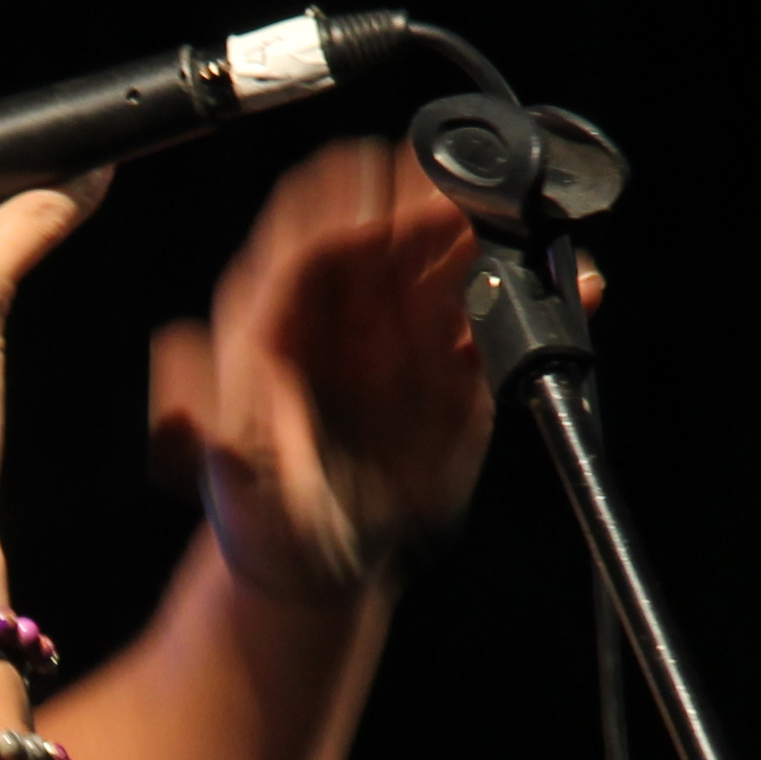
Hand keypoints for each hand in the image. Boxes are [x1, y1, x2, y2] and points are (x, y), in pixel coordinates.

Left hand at [146, 136, 578, 597]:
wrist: (317, 563)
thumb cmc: (259, 512)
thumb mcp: (225, 469)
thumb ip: (200, 412)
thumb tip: (177, 349)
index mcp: (276, 308)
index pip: (314, 225)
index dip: (360, 208)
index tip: (404, 215)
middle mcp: (343, 300)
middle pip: (389, 210)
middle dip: (431, 197)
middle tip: (479, 208)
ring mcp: (403, 322)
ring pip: (453, 245)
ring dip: (495, 231)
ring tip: (534, 236)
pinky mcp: (455, 358)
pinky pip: (503, 309)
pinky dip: (544, 294)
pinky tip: (583, 288)